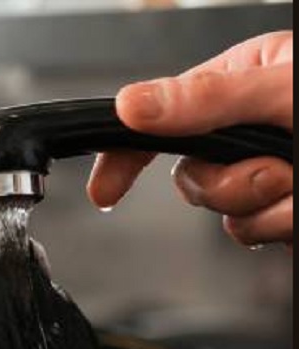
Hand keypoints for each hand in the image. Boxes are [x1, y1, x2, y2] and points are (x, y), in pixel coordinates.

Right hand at [87, 31, 292, 248]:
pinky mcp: (280, 211)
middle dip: (230, 185)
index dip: (124, 155)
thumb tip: (132, 105)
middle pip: (193, 177)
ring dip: (266, 207)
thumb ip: (206, 99)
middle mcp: (248, 129)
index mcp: (240, 81)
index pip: (159, 118)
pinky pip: (255, 233)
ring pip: (226, 213)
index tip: (103, 191)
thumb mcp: (280, 91)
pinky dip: (283, 224)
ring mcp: (265, 172)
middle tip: (275, 171)